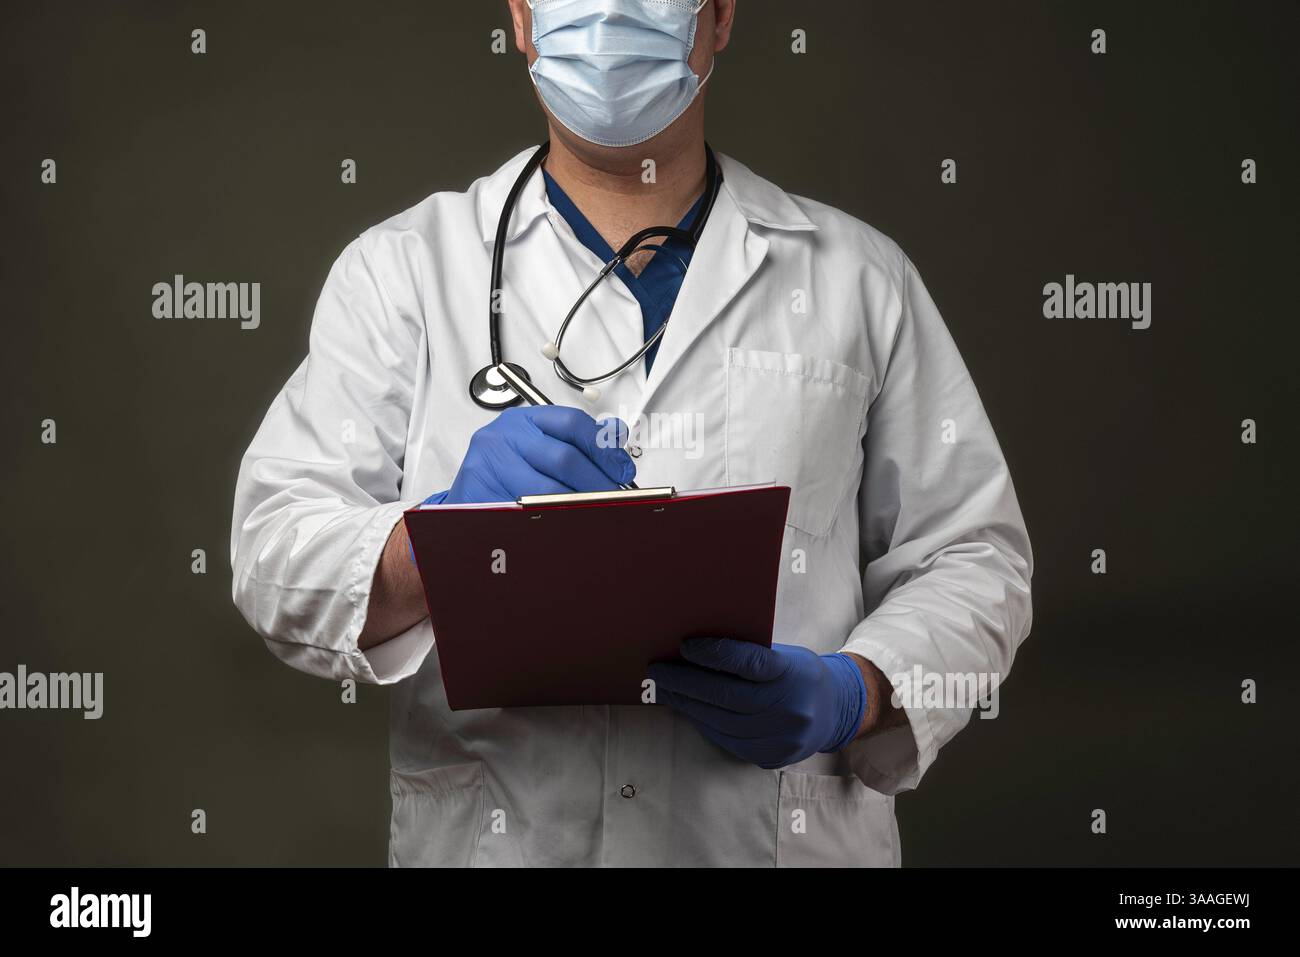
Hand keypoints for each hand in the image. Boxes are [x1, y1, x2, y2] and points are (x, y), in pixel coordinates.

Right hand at [435, 406, 633, 504]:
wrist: (467, 495)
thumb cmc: (507, 471)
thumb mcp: (542, 447)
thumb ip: (579, 442)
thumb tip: (616, 436)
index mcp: (526, 420)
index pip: (573, 423)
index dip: (603, 449)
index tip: (622, 470)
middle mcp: (505, 435)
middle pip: (564, 457)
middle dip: (596, 482)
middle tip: (614, 497)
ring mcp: (489, 462)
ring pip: (545, 489)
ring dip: (577, 504)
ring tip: (594, 512)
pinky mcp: (478, 490)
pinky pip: (524, 510)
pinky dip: (550, 519)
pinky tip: (565, 523)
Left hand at [648, 638, 867, 769]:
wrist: (835, 711)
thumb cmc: (799, 674)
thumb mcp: (783, 655)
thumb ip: (748, 653)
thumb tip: (695, 648)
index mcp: (793, 673)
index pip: (748, 662)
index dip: (713, 654)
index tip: (684, 647)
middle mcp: (790, 708)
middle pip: (727, 696)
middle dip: (686, 683)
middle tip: (658, 672)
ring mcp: (782, 738)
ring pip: (722, 722)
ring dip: (689, 706)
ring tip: (666, 691)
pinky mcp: (772, 757)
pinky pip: (728, 741)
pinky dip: (704, 724)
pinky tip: (689, 710)